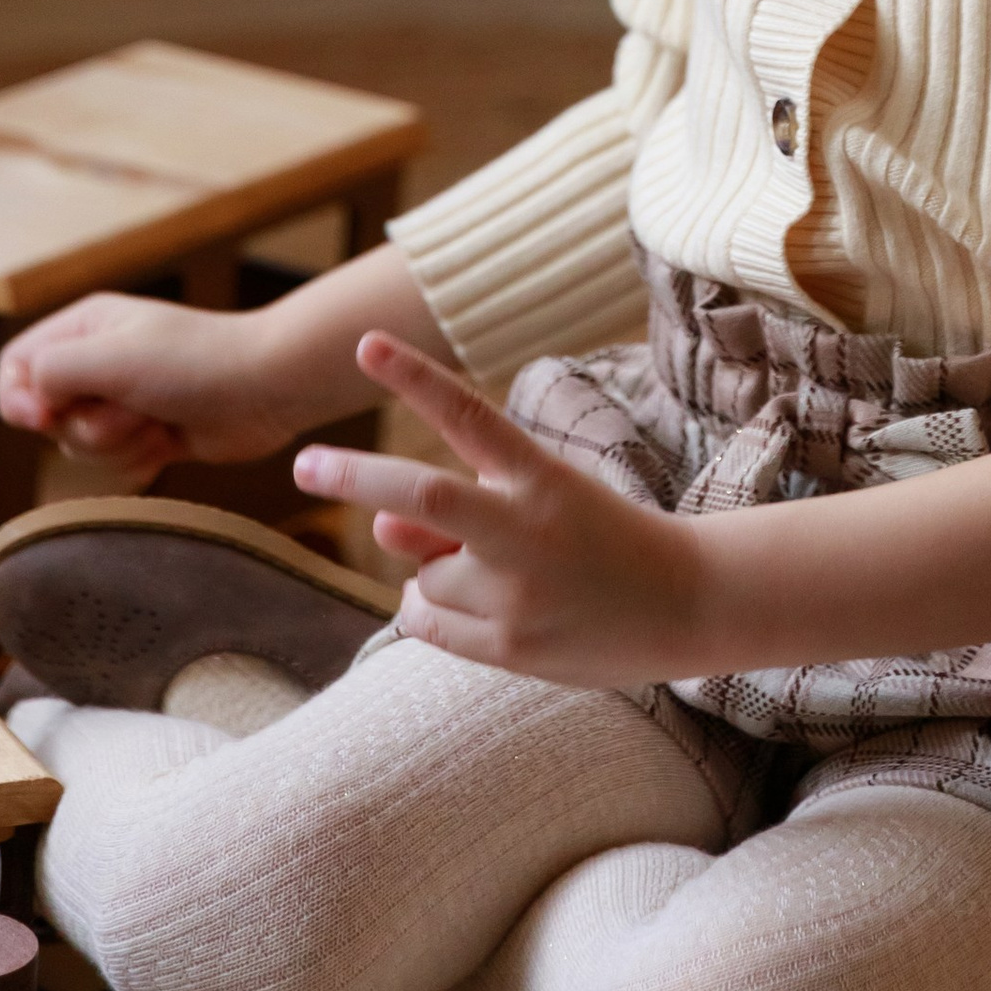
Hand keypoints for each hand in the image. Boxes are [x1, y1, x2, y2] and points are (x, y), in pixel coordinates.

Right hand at [0, 291, 292, 484]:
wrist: (266, 386)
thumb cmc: (192, 361)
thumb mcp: (110, 356)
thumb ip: (51, 371)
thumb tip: (28, 400)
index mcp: (85, 327)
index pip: (17, 365)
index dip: (20, 398)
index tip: (46, 417)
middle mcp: (99, 360)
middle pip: (47, 415)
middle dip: (86, 425)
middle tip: (130, 407)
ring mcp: (124, 398)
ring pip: (80, 445)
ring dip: (118, 444)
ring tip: (156, 421)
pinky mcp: (148, 433)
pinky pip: (115, 463)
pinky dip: (139, 458)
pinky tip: (170, 440)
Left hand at [294, 334, 707, 688]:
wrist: (686, 604)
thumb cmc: (604, 538)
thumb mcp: (543, 499)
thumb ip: (459, 505)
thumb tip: (380, 523)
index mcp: (541, 475)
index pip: (468, 414)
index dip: (413, 378)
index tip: (363, 344)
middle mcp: (525, 529)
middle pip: (420, 494)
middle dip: (355, 474)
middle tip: (304, 462)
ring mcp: (516, 592)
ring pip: (424, 571)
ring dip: (435, 568)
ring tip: (506, 577)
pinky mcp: (509, 646)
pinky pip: (427, 621)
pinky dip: (431, 608)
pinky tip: (484, 608)